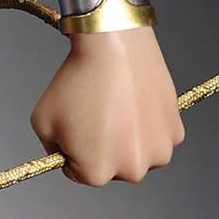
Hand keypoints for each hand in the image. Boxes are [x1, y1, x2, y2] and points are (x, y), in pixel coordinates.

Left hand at [31, 25, 185, 185]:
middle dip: (103, 147)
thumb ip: (52, 147)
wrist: (113, 44)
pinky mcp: (176, 133)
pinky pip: (158, 137)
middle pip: (112, 167)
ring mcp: (158, 153)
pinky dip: (150, 125)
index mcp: (96, 174)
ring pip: (138, 153)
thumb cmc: (77, 80)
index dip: (73, 147)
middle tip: (98, 114)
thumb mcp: (42, 119)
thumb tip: (65, 154)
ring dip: (129, 139)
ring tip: (118, 106)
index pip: (79, 171)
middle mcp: (132, 172)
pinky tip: (137, 102)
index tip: (76, 125)